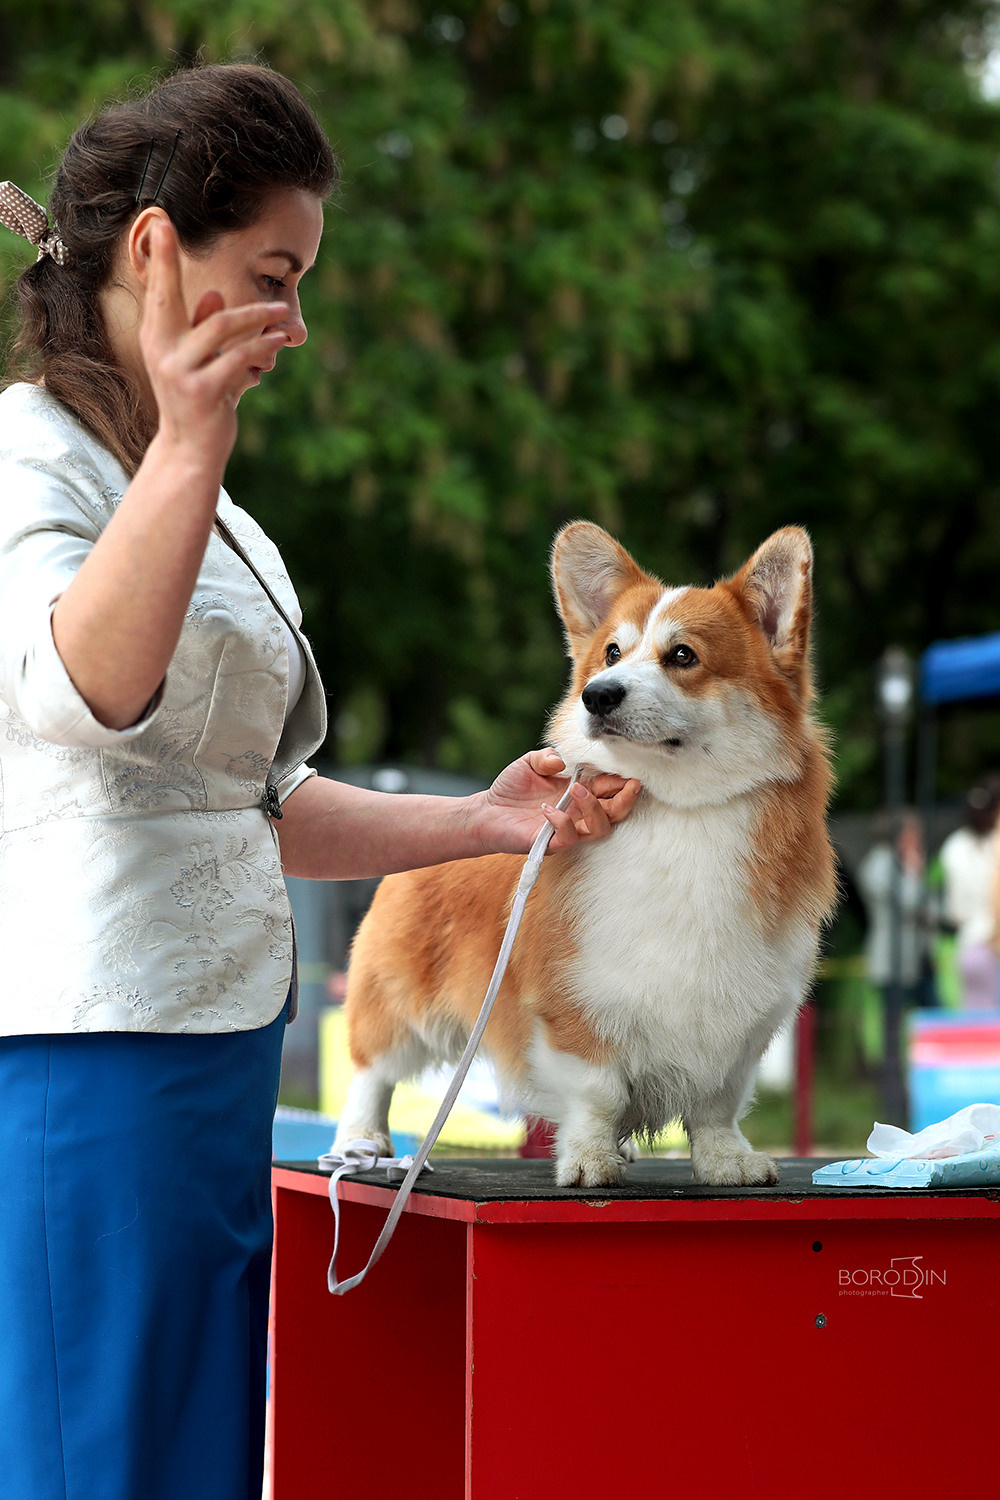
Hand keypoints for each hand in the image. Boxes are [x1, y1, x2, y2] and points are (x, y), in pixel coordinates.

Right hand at [139, 216, 288, 473]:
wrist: (190, 453)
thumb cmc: (197, 403)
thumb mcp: (198, 363)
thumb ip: (203, 329)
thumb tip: (210, 293)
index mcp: (157, 340)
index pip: (158, 292)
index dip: (159, 256)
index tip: (160, 219)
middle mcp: (160, 351)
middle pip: (171, 296)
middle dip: (170, 260)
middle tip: (175, 222)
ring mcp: (179, 371)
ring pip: (220, 326)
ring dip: (255, 316)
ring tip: (281, 314)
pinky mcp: (203, 390)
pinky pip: (239, 357)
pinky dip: (262, 347)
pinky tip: (278, 341)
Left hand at [476, 749, 640, 854]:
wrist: (486, 811)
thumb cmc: (511, 787)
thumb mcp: (529, 763)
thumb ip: (546, 757)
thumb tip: (562, 760)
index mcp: (580, 790)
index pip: (610, 786)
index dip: (621, 779)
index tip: (629, 769)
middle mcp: (579, 811)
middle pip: (616, 812)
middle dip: (626, 799)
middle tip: (629, 784)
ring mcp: (568, 829)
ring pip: (600, 828)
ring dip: (594, 808)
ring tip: (575, 790)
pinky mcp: (552, 843)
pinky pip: (570, 838)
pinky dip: (562, 822)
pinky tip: (546, 810)